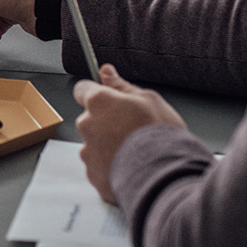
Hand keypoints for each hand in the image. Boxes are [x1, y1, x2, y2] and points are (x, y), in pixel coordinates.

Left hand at [73, 64, 187, 202]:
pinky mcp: (93, 174)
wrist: (163, 175)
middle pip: (89, 119)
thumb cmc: (159, 135)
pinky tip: (129, 165)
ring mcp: (88, 152)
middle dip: (105, 122)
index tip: (107, 99)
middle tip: (130, 128)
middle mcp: (87, 125)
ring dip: (107, 145)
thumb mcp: (149, 99)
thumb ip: (122, 86)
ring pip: (94, 144)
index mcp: (99, 102)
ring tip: (133, 150)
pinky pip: (98, 166)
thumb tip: (107, 72)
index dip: (96, 93)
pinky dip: (110, 166)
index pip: (82, 89)